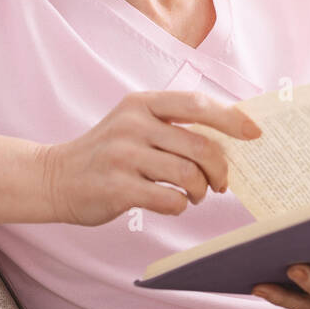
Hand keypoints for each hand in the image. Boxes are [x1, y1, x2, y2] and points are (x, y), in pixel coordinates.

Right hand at [37, 90, 261, 225]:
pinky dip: (180, 205)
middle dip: (220, 168)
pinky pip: (169, 198)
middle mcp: (132, 124)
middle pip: (200, 145)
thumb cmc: (109, 153)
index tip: (254, 133)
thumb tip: (231, 137)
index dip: (231, 118)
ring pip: (188, 174)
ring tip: (195, 194)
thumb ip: (174, 125)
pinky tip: (173, 203)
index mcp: (142, 103)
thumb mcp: (135, 124)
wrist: (55, 178)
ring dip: (200, 190)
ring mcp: (122, 155)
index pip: (197, 104)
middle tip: (221, 183)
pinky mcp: (116, 187)